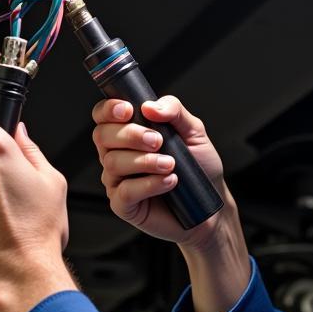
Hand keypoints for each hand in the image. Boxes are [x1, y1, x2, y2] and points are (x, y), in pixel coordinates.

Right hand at [91, 96, 236, 252]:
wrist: (210, 204)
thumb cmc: (199, 167)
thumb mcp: (194, 131)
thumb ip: (174, 111)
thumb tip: (150, 106)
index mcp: (128, 133)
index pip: (103, 115)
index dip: (108, 109)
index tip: (128, 110)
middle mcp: (117, 154)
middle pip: (102, 136)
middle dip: (130, 135)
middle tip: (158, 141)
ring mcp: (117, 180)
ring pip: (112, 163)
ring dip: (144, 161)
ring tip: (170, 164)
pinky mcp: (123, 205)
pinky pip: (125, 191)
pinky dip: (149, 184)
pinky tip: (169, 182)